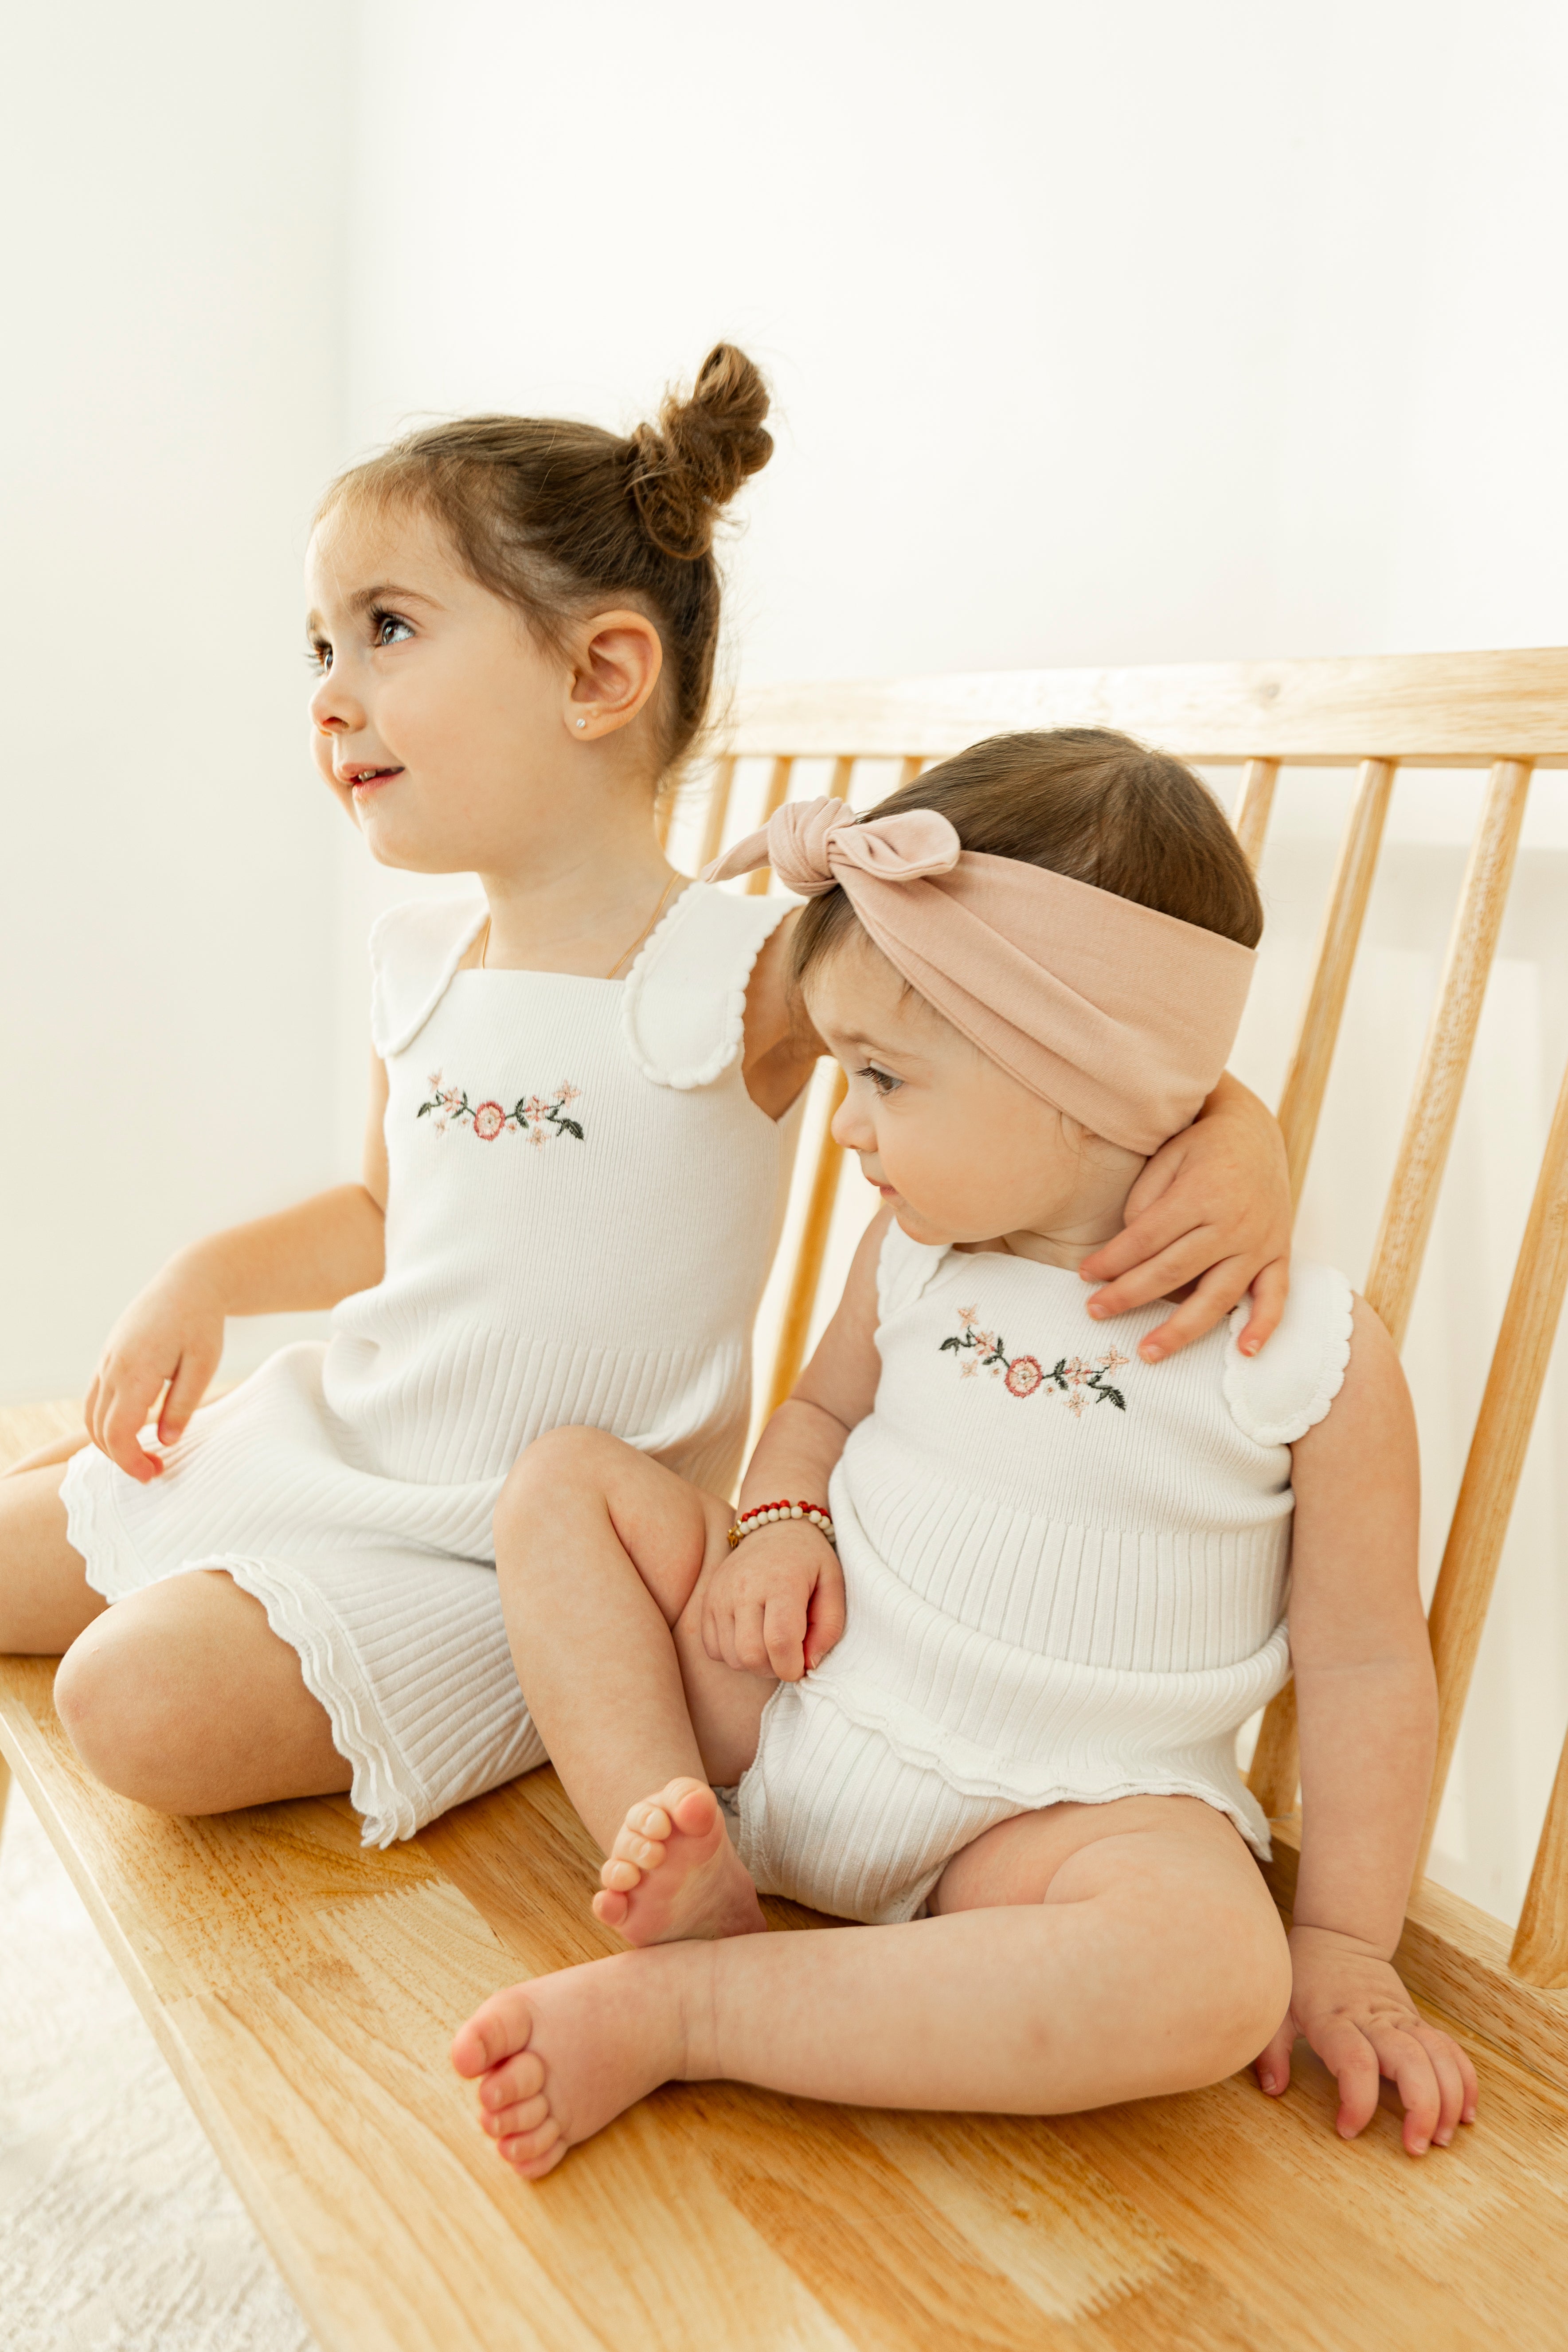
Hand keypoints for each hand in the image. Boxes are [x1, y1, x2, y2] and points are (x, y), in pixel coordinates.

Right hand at [84, 1263, 224, 1482]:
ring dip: (109, 1443)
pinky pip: (94, 1399)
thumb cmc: (201, 1323)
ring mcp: (106, 1361)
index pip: (118, 1433)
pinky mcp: (108, 1358)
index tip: (153, 1473)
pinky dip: (104, 1422)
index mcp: (136, 1371)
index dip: (130, 1461)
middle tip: (154, 1469)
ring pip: (91, 1416)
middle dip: (122, 1458)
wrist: (188, 1283)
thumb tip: (167, 1442)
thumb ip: (183, 1405)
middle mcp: (113, 1368)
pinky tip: (132, 1430)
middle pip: (99, 1430)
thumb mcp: (203, 1365)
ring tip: (142, 1454)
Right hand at [700, 1523, 845, 1681]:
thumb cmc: (809, 1560)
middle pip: (751, 1655)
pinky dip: (732, 1654)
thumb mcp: (833, 1585)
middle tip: (788, 1655)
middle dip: (774, 1669)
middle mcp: (744, 1587)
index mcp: (781, 1581)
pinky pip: (712, 1649)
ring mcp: (720, 1594)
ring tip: (770, 1644)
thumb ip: (829, 1627)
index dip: (792, 1668)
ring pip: (732, 1657)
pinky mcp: (706, 1601)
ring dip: (754, 1663)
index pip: (780, 1642)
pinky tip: (750, 1636)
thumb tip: (809, 1664)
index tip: (802, 1666)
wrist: (774, 1528)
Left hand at [1078, 1073, 1290, 1359]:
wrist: (1256, 1131)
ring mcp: (1259, 1243)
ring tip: (1149, 1352)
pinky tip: (1245, 1352)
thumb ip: (1145, 1202)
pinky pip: (1275, 1296)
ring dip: (1182, 1329)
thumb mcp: (1167, 1157)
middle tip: (1095, 1312)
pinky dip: (1263, 1325)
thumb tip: (1129, 1251)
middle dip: (1129, 1295)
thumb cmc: (1201, 1146)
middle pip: (1174, 1271)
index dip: (1112, 1260)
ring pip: (1218, 1296)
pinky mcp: (1279, 1254)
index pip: (1146, 1238)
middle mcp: (1232, 1223)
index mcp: (1200, 1194)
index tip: (1084, 1275)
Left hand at [1255, 1924, 1478, 2155]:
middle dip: (1422, 2107)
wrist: (1338, 1937)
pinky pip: (1449, 2048)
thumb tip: (1273, 2090)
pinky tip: (1465, 2112)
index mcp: (1335, 2020)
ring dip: (1449, 2098)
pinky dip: (1464, 2079)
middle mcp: (1375, 2019)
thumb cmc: (1303, 1977)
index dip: (1357, 2100)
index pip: (1355, 2060)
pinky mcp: (1419, 2021)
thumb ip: (1271, 2049)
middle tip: (1417, 2148)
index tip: (1348, 2130)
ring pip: (1438, 2055)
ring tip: (1443, 2137)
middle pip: (1410, 2061)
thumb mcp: (1277, 2008)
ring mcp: (1402, 2019)